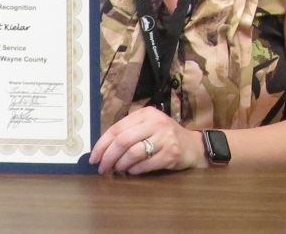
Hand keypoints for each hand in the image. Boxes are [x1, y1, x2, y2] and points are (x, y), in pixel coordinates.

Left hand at [89, 105, 206, 174]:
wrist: (192, 145)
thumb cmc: (164, 137)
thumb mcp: (147, 127)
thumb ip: (128, 133)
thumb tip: (101, 151)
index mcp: (146, 114)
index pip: (117, 128)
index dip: (102, 145)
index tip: (93, 158)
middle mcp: (156, 122)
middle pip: (123, 141)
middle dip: (108, 157)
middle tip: (102, 169)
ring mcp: (165, 137)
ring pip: (133, 153)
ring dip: (120, 165)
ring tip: (118, 170)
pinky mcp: (171, 153)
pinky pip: (145, 164)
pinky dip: (134, 170)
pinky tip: (133, 171)